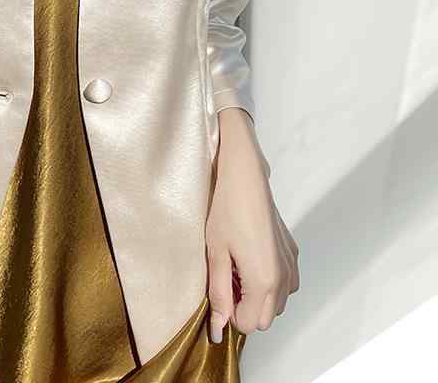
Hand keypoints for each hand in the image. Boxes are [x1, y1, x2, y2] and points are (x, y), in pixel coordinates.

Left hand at [205, 108, 299, 342]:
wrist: (245, 179)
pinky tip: (251, 259)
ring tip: (236, 267)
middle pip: (266, 319)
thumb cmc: (226, 211)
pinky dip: (269, 282)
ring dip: (258, 296)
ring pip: (277, 303)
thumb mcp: (215, 254)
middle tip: (226, 279)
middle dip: (244, 308)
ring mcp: (291, 265)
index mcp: (264, 282)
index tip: (219, 290)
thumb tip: (218, 328)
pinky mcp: (292, 253)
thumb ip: (219, 295)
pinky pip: (285, 284)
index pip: (249, 325)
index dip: (230, 313)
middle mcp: (284, 278)